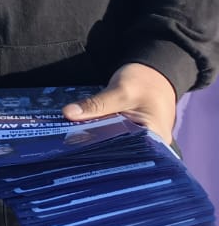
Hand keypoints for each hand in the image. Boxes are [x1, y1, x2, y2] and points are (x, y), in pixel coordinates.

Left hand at [62, 62, 176, 143]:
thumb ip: (96, 104)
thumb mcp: (120, 90)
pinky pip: (118, 138)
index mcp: (157, 138)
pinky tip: (86, 135)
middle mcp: (155, 145)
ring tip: (76, 143)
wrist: (153, 71)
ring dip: (100, 142)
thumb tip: (68, 113)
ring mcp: (146, 141)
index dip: (104, 154)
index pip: (129, 154)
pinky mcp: (135, 135)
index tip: (80, 151)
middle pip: (123, 152)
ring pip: (118, 145)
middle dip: (98, 150)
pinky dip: (104, 135)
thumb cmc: (144, 80)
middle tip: (73, 147)